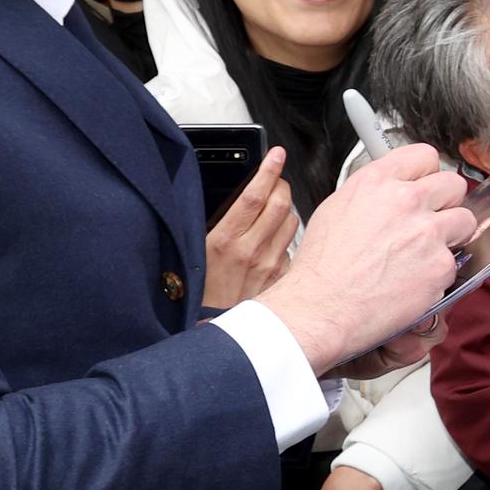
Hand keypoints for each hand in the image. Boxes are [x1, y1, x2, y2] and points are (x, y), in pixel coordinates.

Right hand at [201, 147, 297, 308]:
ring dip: (286, 208)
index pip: (255, 195)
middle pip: (280, 202)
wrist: (211, 333)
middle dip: (281, 183)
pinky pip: (292, 246)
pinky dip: (286, 235)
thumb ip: (218, 225)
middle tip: (276, 179)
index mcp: (225, 241)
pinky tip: (275, 239)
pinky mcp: (282, 277)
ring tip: (275, 208)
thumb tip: (239, 198)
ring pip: (292, 221)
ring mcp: (270, 265)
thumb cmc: (200, 293)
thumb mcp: (197, 252)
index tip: (275, 155)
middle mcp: (252, 252)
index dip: (268, 169)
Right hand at [260, 149, 474, 373]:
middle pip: (453, 184)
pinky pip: (454, 262)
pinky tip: (414, 280)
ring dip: (452, 234)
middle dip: (446, 202)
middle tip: (431, 220)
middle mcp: (406, 200)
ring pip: (464, 220)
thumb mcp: (336, 207)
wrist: (322, 307)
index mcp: (378, 181)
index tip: (426, 186)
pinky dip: (438, 273)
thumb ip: (373, 192)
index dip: (427, 173)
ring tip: (427, 251)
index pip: (425, 155)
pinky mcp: (440, 265)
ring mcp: (427, 232)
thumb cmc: (322, 266)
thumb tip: (390, 190)